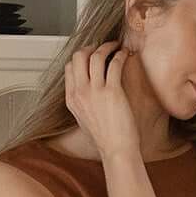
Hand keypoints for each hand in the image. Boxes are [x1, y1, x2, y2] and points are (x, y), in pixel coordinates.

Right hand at [64, 41, 139, 161]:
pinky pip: (114, 63)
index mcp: (71, 99)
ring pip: (96, 56)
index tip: (91, 54)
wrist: (116, 150)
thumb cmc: (104, 138)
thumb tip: (87, 88)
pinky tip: (125, 54)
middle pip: (79, 56)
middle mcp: (80, 93)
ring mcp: (95, 92)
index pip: (70, 67)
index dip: (81, 57)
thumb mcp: (83, 119)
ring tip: (116, 46)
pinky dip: (120, 55)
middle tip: (103, 46)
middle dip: (91, 47)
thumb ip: (82, 101)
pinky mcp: (112, 92)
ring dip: (107, 46)